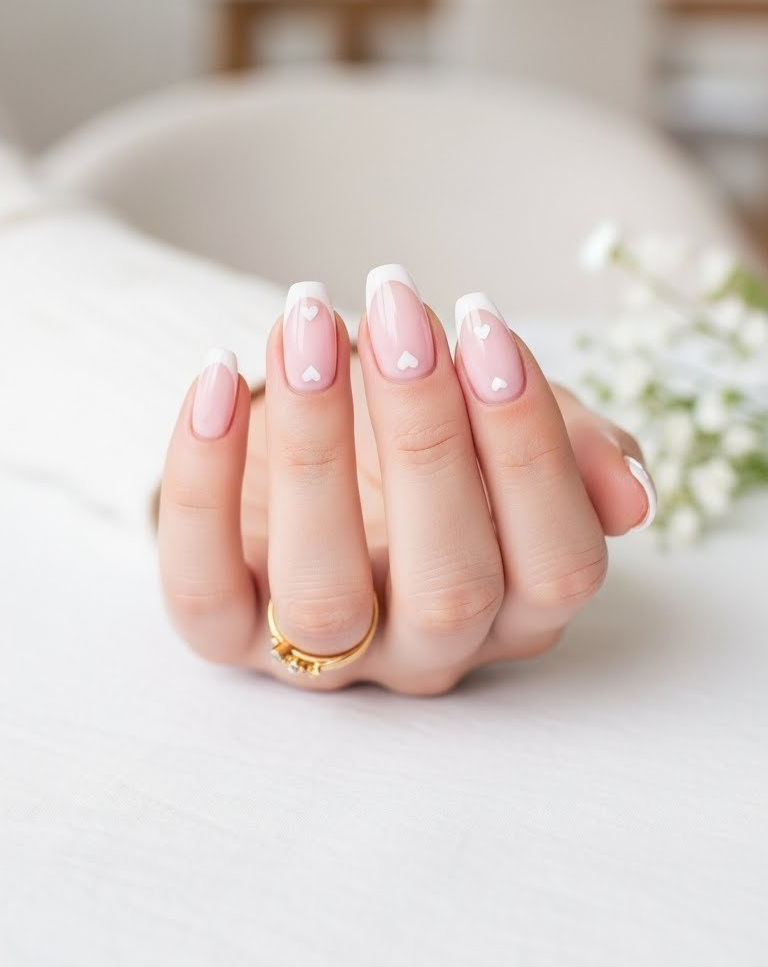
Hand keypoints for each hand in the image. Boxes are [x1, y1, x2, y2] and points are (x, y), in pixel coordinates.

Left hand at [158, 269, 655, 694]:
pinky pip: (200, 589)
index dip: (530, 443)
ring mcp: (323, 656)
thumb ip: (573, 449)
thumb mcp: (503, 427)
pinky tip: (219, 374)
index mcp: (519, 605)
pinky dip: (202, 478)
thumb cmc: (420, 440)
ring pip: (325, 597)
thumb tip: (631, 493)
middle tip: (401, 310)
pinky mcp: (222, 636)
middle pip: (451, 584)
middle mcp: (431, 648)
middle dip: (428, 434)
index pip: (558, 559)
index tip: (484, 324)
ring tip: (307, 323)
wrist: (304, 454)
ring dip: (316, 445)